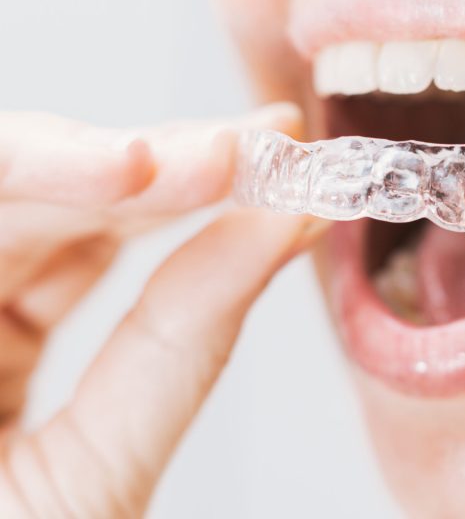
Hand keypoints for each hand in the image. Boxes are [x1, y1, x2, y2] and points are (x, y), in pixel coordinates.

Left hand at [0, 106, 312, 516]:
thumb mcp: (85, 496)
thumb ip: (180, 351)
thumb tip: (272, 234)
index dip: (59, 168)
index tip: (175, 163)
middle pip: (18, 199)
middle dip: (150, 169)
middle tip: (260, 147)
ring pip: (53, 220)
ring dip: (167, 189)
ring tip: (261, 165)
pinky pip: (71, 264)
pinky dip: (156, 241)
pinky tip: (224, 213)